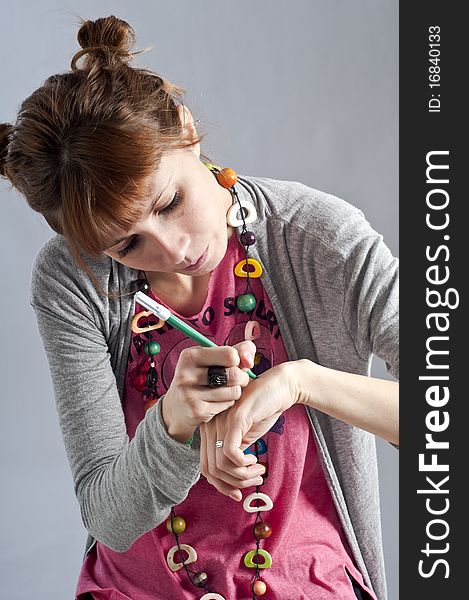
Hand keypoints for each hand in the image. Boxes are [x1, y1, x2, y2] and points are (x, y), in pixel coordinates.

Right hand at [161, 340, 256, 442]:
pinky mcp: (196, 411)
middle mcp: (186, 373)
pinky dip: (228, 403)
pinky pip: (227, 405)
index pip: (230, 354)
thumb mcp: (213, 358)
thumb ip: (238, 350)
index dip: (238, 360)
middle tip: (235, 380)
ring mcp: (189, 394)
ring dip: (235, 391)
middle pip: (234, 374)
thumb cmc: (202, 377)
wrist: (177, 407)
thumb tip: (250, 361)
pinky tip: (218, 402)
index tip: (233, 365)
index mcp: (190, 355)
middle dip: (241, 378)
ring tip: (226, 391)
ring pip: (234, 391)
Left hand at [199, 361, 298, 499]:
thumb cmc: (263, 411)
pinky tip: (256, 460)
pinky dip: (243, 465)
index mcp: (210, 429)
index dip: (221, 486)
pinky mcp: (235, 419)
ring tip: (258, 470)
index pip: (205, 467)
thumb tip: (230, 484)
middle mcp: (210, 425)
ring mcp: (220, 421)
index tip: (237, 494)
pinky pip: (230, 453)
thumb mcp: (245, 438)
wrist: (280, 387)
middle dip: (232, 484)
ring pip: (220, 465)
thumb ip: (234, 455)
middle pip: (210, 470)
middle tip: (253, 482)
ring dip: (242, 476)